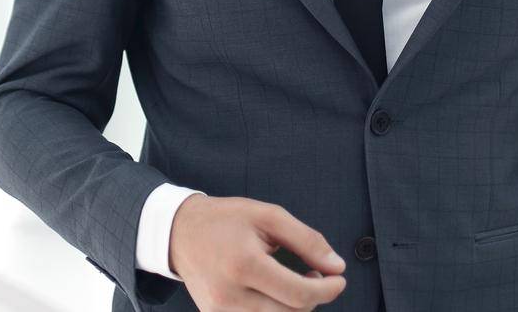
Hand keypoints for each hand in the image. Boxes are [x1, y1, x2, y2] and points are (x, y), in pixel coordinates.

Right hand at [168, 194, 347, 310]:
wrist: (179, 233)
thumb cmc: (225, 220)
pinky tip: (274, 293)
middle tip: (315, 275)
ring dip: (294, 307)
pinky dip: (274, 311)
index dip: (327, 290)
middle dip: (312, 297)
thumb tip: (336, 266)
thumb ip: (306, 240)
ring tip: (293, 283)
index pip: (299, 295)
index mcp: (245, 265)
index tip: (338, 278)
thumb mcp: (268, 216)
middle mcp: (230, 296)